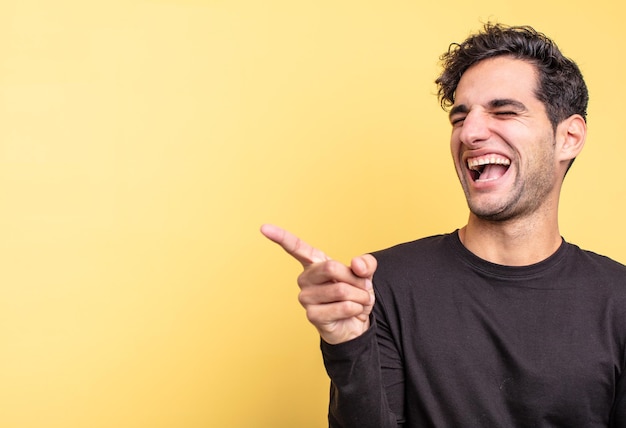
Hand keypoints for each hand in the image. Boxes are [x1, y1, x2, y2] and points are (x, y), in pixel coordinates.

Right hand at [260, 224, 375, 343]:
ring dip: (359, 296)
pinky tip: (351, 312)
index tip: (264, 227)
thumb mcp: (365, 275)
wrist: (356, 323)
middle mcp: (305, 278)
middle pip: (331, 267)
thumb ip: (366, 264)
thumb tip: (356, 264)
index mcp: (314, 263)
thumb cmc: (356, 294)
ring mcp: (306, 298)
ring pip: (341, 290)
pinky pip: (343, 307)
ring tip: (356, 301)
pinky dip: (356, 309)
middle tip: (360, 288)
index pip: (296, 247)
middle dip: (355, 279)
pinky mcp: (312, 315)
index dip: (280, 236)